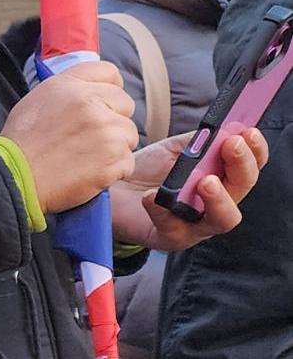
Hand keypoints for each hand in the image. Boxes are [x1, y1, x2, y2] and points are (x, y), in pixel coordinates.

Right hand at [0, 61, 137, 212]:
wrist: (17, 176)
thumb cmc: (21, 143)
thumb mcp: (36, 101)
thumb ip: (68, 91)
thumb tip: (89, 91)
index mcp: (69, 85)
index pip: (108, 72)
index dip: (110, 88)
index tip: (107, 101)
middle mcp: (90, 102)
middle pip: (125, 104)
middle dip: (114, 119)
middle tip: (92, 136)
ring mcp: (106, 130)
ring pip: (129, 134)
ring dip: (115, 146)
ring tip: (87, 156)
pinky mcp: (114, 158)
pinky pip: (127, 161)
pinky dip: (113, 169)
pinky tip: (90, 171)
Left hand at [111, 128, 267, 250]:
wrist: (112, 191)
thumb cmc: (148, 171)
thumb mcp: (175, 151)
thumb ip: (199, 142)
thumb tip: (224, 129)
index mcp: (222, 181)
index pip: (248, 168)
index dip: (255, 152)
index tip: (250, 132)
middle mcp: (216, 206)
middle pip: (241, 190)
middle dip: (241, 167)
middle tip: (232, 146)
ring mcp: (195, 226)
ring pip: (223, 219)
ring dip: (219, 198)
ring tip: (206, 181)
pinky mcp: (168, 238)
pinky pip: (173, 228)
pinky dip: (162, 209)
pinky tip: (150, 195)